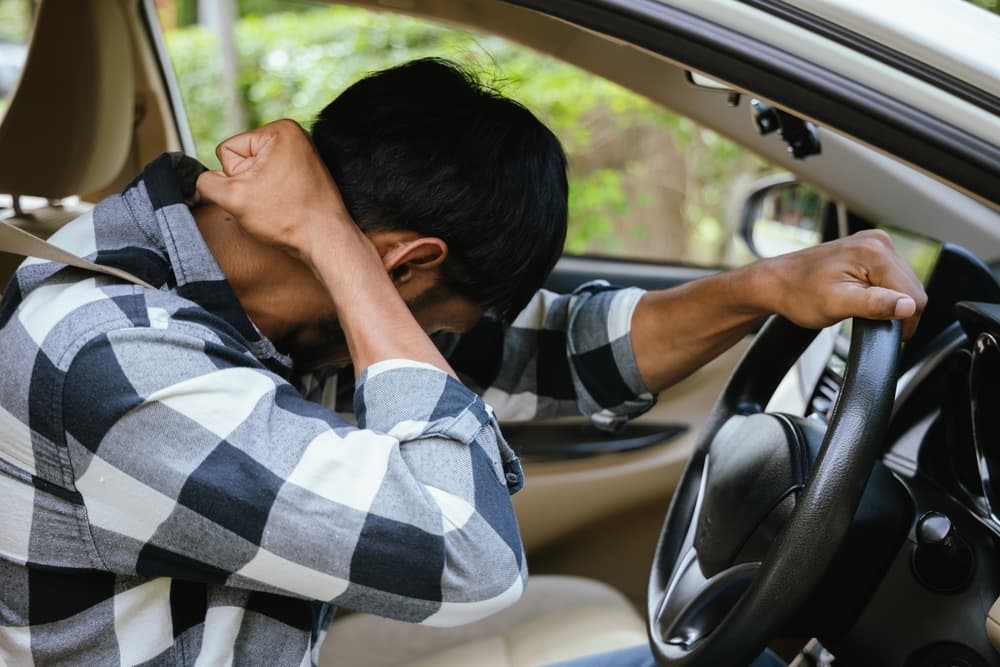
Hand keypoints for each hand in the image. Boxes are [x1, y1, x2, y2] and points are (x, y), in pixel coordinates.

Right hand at [195, 119, 358, 259]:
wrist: (326, 241)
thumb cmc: (288, 218)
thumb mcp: (233, 197)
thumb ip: (205, 182)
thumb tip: (200, 179)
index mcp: (279, 130)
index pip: (227, 151)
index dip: (235, 178)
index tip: (260, 192)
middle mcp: (294, 135)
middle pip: (241, 160)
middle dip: (248, 184)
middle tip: (272, 201)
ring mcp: (302, 153)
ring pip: (255, 174)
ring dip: (260, 192)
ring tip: (281, 204)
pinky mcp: (306, 171)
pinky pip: (272, 181)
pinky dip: (274, 196)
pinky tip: (288, 206)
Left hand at [753, 230, 927, 338]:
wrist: (776, 282)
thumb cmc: (798, 294)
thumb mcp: (836, 305)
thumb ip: (874, 305)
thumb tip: (907, 306)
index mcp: (875, 251)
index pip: (914, 295)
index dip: (905, 322)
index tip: (887, 334)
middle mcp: (878, 241)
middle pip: (912, 288)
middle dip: (895, 310)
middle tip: (866, 320)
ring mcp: (874, 243)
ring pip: (903, 284)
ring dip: (889, 301)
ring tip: (860, 308)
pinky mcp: (869, 249)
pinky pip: (891, 277)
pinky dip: (882, 292)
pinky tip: (863, 298)